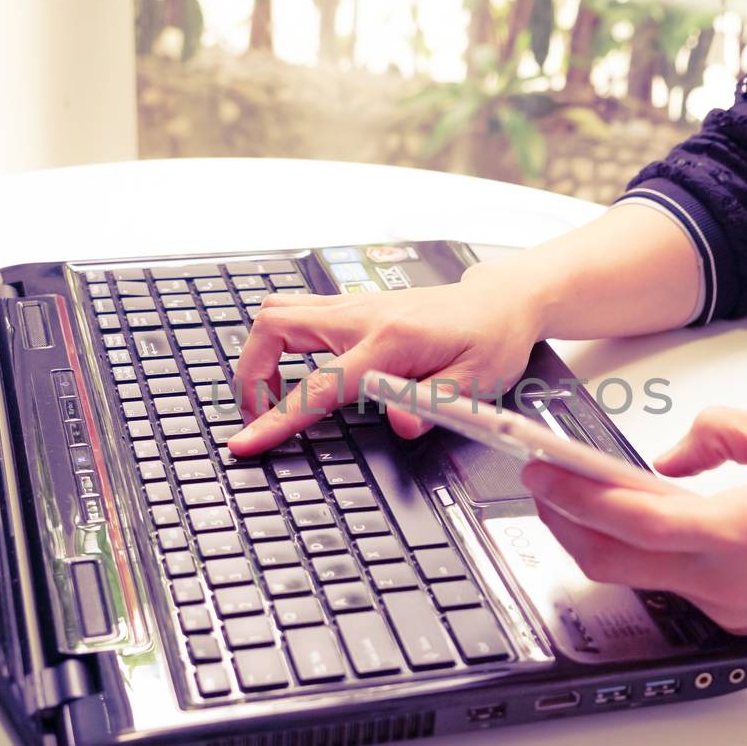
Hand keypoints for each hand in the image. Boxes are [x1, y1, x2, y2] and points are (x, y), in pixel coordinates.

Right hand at [228, 263, 540, 454]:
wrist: (499, 303)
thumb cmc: (490, 340)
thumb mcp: (476, 384)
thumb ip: (432, 404)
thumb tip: (400, 424)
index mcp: (390, 340)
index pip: (318, 384)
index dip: (277, 419)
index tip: (247, 442)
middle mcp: (362, 315)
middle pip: (274, 326)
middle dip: (251, 374)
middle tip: (257, 414)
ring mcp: (353, 306)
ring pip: (278, 311)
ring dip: (260, 353)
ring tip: (269, 395)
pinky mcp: (352, 307)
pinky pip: (296, 312)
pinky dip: (278, 342)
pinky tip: (292, 370)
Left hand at [520, 407, 746, 648]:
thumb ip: (720, 433)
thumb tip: (666, 456)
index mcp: (742, 532)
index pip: (632, 519)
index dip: (575, 496)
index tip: (542, 471)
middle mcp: (727, 581)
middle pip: (611, 562)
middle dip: (563, 523)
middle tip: (543, 484)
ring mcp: (730, 608)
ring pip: (637, 578)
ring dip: (599, 540)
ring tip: (582, 497)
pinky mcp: (738, 619)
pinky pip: (672, 587)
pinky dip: (644, 554)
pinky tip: (645, 524)